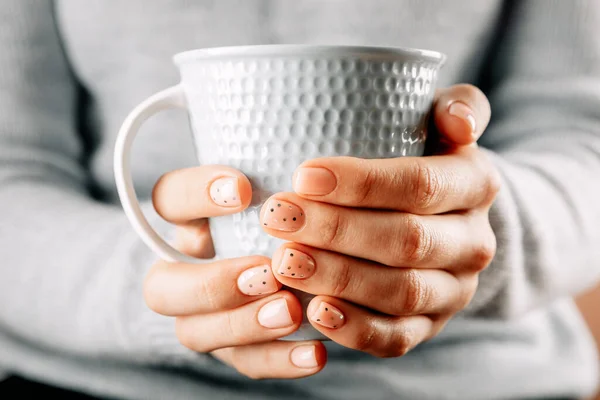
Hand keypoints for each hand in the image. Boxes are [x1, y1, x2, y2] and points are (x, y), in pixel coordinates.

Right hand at [143, 166, 325, 377]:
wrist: (275, 270)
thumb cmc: (280, 219)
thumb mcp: (274, 192)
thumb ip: (278, 183)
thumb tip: (313, 168)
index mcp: (187, 223)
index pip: (167, 200)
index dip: (195, 195)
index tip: (242, 190)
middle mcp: (183, 272)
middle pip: (162, 288)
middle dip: (212, 283)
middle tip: (265, 273)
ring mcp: (202, 317)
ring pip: (196, 333)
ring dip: (244, 325)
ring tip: (293, 311)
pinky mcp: (233, 349)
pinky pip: (245, 363)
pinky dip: (279, 361)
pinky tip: (315, 352)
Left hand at [260, 84, 499, 356]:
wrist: (451, 220)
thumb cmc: (427, 160)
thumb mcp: (445, 124)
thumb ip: (457, 106)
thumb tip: (460, 119)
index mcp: (476, 185)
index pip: (421, 185)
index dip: (362, 184)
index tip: (301, 177)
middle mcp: (474, 243)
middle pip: (406, 242)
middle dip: (336, 231)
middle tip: (278, 217)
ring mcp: (453, 292)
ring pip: (400, 293)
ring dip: (337, 279)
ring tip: (283, 262)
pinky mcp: (429, 327)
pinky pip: (396, 339)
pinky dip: (354, 329)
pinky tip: (313, 312)